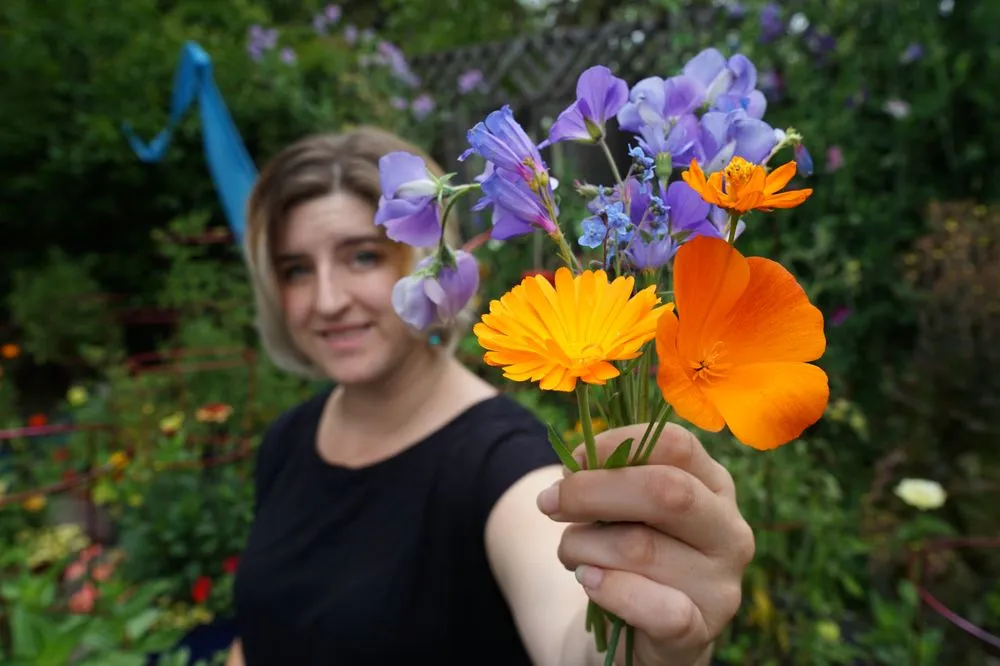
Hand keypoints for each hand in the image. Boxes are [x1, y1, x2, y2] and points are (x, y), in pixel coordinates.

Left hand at [536, 423, 753, 665]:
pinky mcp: (700, 631)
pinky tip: (589, 581)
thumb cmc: (624, 555)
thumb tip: (572, 473)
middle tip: (549, 503)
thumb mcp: (619, 510)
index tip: (571, 461)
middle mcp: (729, 531)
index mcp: (713, 486)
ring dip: (583, 546)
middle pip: (668, 491)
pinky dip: (609, 589)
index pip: (676, 444)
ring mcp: (720, 584)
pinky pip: (655, 607)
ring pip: (641, 548)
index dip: (617, 444)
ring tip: (570, 554)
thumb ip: (605, 482)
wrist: (634, 631)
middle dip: (592, 492)